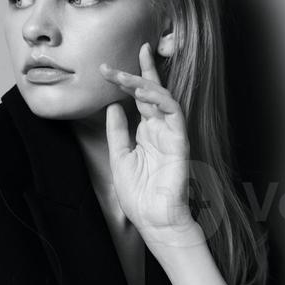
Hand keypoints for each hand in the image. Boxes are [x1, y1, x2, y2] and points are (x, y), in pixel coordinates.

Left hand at [100, 43, 194, 235]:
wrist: (153, 219)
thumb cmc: (138, 194)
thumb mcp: (119, 157)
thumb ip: (118, 132)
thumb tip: (112, 107)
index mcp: (146, 132)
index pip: (139, 99)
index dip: (126, 81)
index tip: (105, 69)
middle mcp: (160, 129)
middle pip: (151, 92)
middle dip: (134, 73)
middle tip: (109, 65)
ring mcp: (171, 133)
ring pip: (162, 98)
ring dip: (143, 83)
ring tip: (122, 77)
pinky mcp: (180, 140)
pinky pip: (173, 112)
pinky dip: (158, 99)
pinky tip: (141, 91)